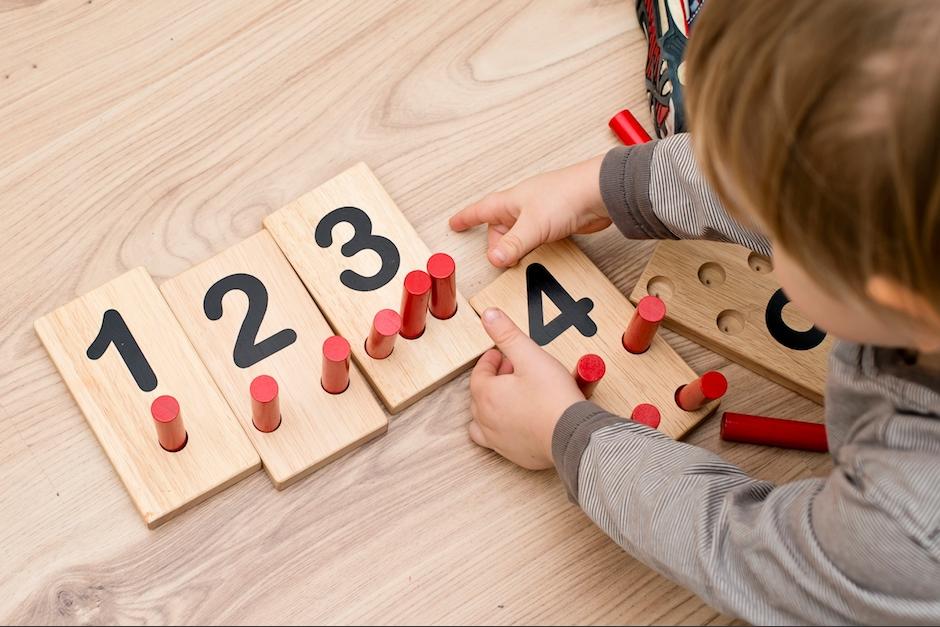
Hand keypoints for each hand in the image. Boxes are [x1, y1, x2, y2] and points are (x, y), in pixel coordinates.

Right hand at [450, 156, 609, 267]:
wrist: (600, 193)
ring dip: (515, 245)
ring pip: (517, 231)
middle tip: (498, 258)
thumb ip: (513, 244)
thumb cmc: (567, 196)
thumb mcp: (533, 225)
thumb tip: (494, 258)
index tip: (454, 223)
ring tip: (517, 257)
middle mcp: (523, 204)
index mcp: (511, 200)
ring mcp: (540, 212)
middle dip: (495, 243)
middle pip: (499, 226)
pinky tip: (537, 250)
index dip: (466, 218)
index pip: (481, 210)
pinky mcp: (556, 220)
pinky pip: (534, 235)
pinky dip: (530, 244)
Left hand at [469, 307, 584, 469]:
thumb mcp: (530, 356)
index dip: (491, 360)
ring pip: (482, 420)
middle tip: (512, 370)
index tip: (501, 355)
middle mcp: (486, 419)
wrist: (573, 436)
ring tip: (510, 396)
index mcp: (486, 395)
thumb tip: (489, 315)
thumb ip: (508, 334)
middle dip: (494, 379)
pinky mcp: (513, 454)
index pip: (479, 373)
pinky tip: (518, 421)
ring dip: (492, 406)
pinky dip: (502, 428)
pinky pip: (498, 440)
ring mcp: (498, 440)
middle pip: (480, 394)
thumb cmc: (553, 399)